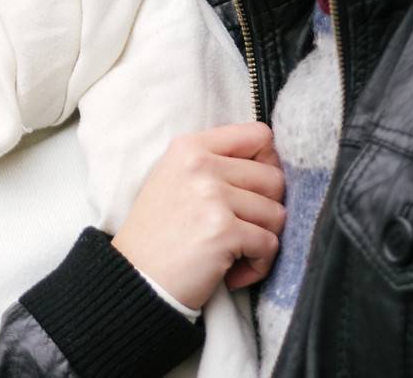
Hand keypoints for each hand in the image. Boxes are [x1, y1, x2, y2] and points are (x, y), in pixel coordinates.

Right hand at [111, 121, 285, 310]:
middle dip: (266, 210)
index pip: (259, 135)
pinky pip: (270, 245)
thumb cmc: (159, 233)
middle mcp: (200, 165)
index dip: (268, 164)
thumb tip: (272, 165)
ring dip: (262, 240)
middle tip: (241, 229)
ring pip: (277, 214)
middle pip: (274, 178)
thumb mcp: (176, 179)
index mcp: (190, 147)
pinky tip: (233, 271)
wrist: (136, 278)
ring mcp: (212, 197)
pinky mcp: (223, 231)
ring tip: (234, 252)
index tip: (253, 190)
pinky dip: (258, 265)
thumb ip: (215, 163)